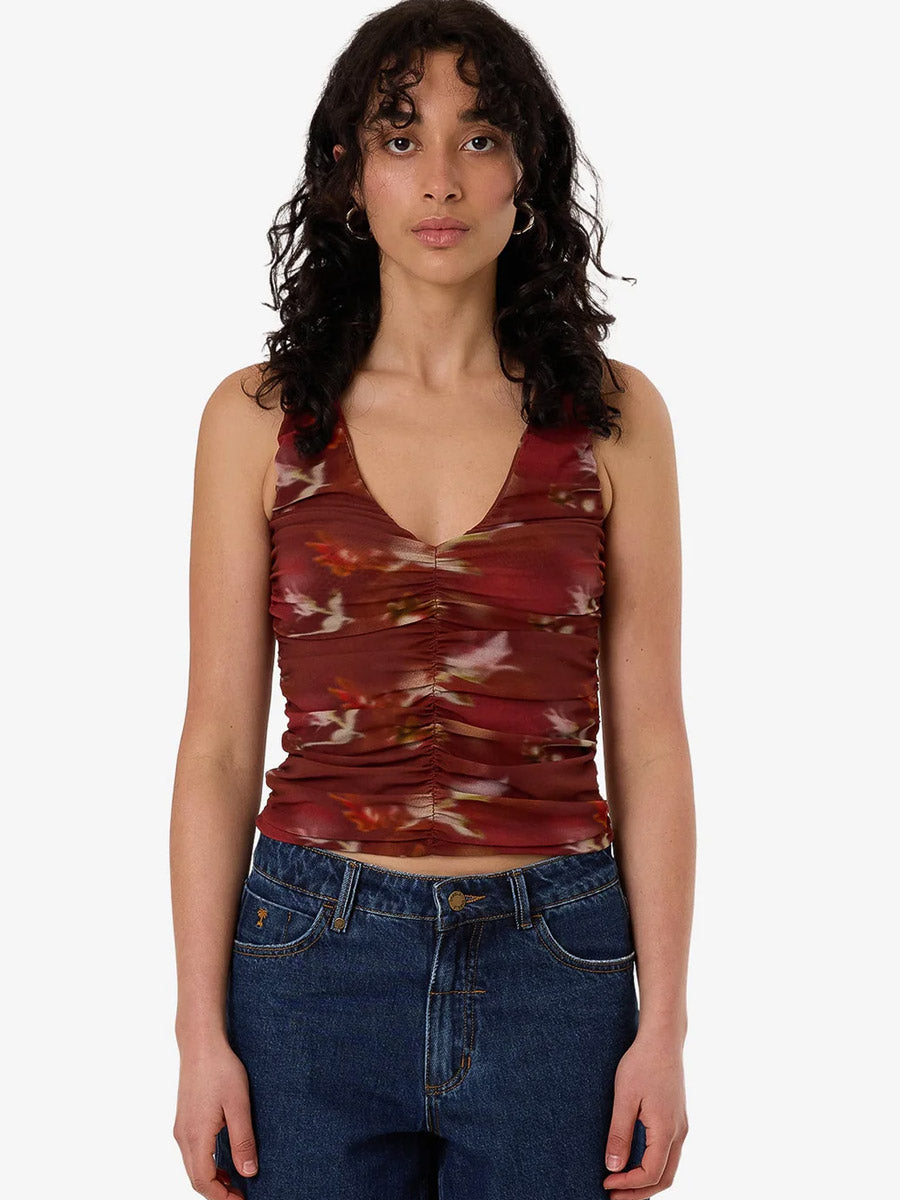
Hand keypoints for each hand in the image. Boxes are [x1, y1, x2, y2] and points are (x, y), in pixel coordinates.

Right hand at [173, 1039, 258, 1198]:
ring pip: (192, 1166)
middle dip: (217, 1192)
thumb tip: (249, 1172)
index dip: (222, 1196)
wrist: (200, 1044)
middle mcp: (183, 1136)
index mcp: (196, 1136)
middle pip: (196, 1178)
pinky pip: (192, 1152)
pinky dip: (206, 1164)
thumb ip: (243, 1140)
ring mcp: (181, 1127)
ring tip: (236, 1181)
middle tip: (241, 1195)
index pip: (204, 1181)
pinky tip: (224, 1159)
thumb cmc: (221, 1070)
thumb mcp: (238, 1105)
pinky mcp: (184, 1119)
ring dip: (212, 1179)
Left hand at [602, 1033, 688, 1197]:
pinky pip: (669, 1154)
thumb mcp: (624, 1097)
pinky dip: (653, 1167)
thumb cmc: (641, 1063)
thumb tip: (613, 1167)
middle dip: (639, 1192)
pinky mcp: (677, 1119)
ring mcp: (680, 1126)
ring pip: (669, 1168)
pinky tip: (634, 1163)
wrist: (662, 1040)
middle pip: (664, 1178)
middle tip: (612, 1195)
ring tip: (621, 1184)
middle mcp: (679, 1133)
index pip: (650, 1174)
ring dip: (647, 1182)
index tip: (605, 1182)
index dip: (627, 1184)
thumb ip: (619, 1133)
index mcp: (666, 1130)